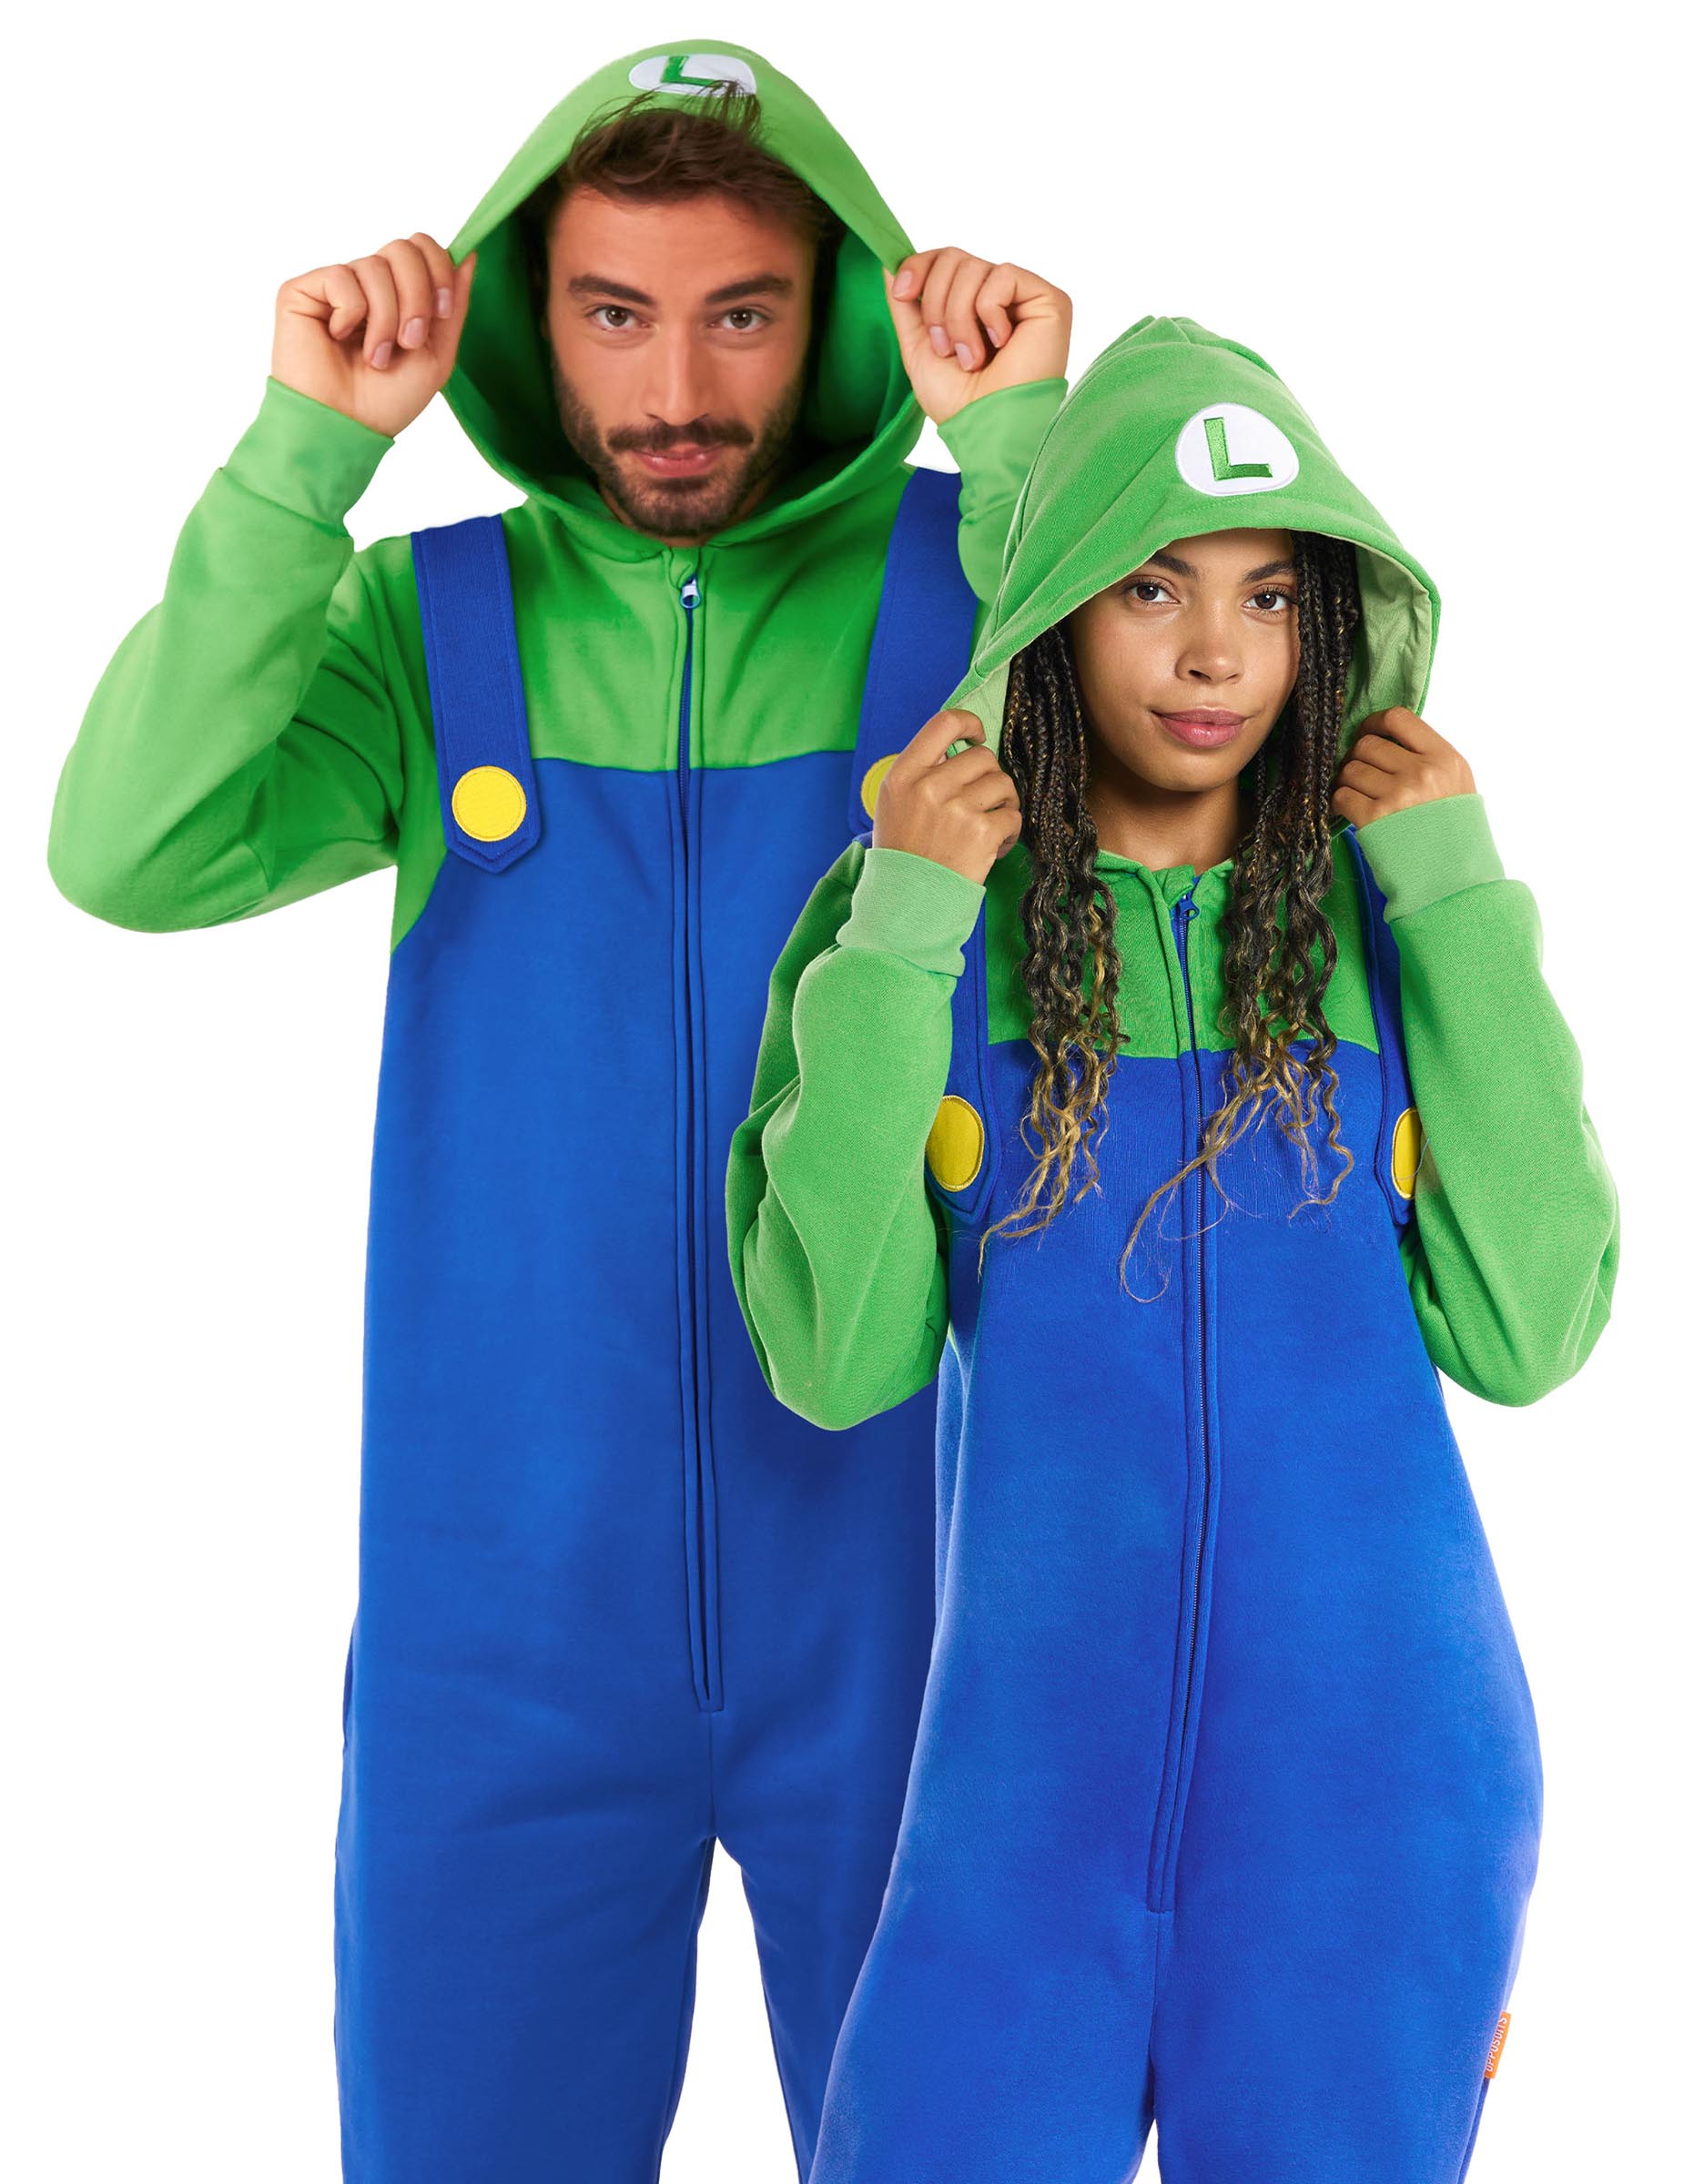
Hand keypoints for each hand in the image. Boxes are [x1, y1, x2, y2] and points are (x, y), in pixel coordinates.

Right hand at [272, 234, 476, 438]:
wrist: (346, 426)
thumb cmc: (387, 401)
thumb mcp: (438, 355)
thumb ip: (455, 305)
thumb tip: (470, 254)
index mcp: (398, 295)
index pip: (423, 249)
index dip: (439, 271)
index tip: (442, 313)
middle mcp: (367, 284)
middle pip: (404, 249)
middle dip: (417, 297)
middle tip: (408, 342)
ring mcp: (335, 285)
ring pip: (375, 266)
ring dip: (385, 319)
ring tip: (374, 356)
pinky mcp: (303, 289)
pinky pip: (342, 277)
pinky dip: (351, 314)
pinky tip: (337, 338)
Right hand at [872, 709, 1021, 883]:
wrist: (906, 901)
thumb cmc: (904, 851)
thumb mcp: (895, 803)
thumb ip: (923, 772)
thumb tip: (963, 747)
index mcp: (904, 774)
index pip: (944, 723)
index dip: (969, 723)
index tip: (977, 737)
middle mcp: (929, 787)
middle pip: (983, 757)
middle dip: (989, 777)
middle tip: (981, 802)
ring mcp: (956, 809)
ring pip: (1003, 783)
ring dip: (1003, 803)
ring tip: (989, 825)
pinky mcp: (981, 833)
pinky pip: (1013, 816)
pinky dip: (1009, 832)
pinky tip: (994, 846)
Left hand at [883, 247, 1070, 426]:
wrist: (989, 429)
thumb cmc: (959, 404)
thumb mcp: (918, 349)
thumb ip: (905, 306)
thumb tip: (888, 264)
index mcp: (970, 307)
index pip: (943, 260)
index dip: (919, 266)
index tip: (903, 294)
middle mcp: (998, 297)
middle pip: (954, 257)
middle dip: (936, 303)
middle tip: (946, 349)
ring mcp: (1023, 297)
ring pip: (974, 267)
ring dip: (960, 318)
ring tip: (972, 358)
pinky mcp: (1046, 298)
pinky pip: (1003, 276)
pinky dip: (990, 313)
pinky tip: (1002, 344)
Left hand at [1332, 709, 1476, 827]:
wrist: (1452, 878)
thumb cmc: (1453, 833)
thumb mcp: (1456, 785)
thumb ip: (1426, 758)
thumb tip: (1383, 737)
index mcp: (1444, 758)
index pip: (1398, 718)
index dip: (1374, 723)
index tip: (1367, 735)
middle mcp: (1422, 772)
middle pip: (1367, 745)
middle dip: (1357, 758)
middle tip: (1360, 775)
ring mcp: (1398, 795)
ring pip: (1350, 770)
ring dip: (1346, 782)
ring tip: (1358, 796)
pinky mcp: (1375, 819)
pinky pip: (1341, 796)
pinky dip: (1339, 802)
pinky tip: (1350, 811)